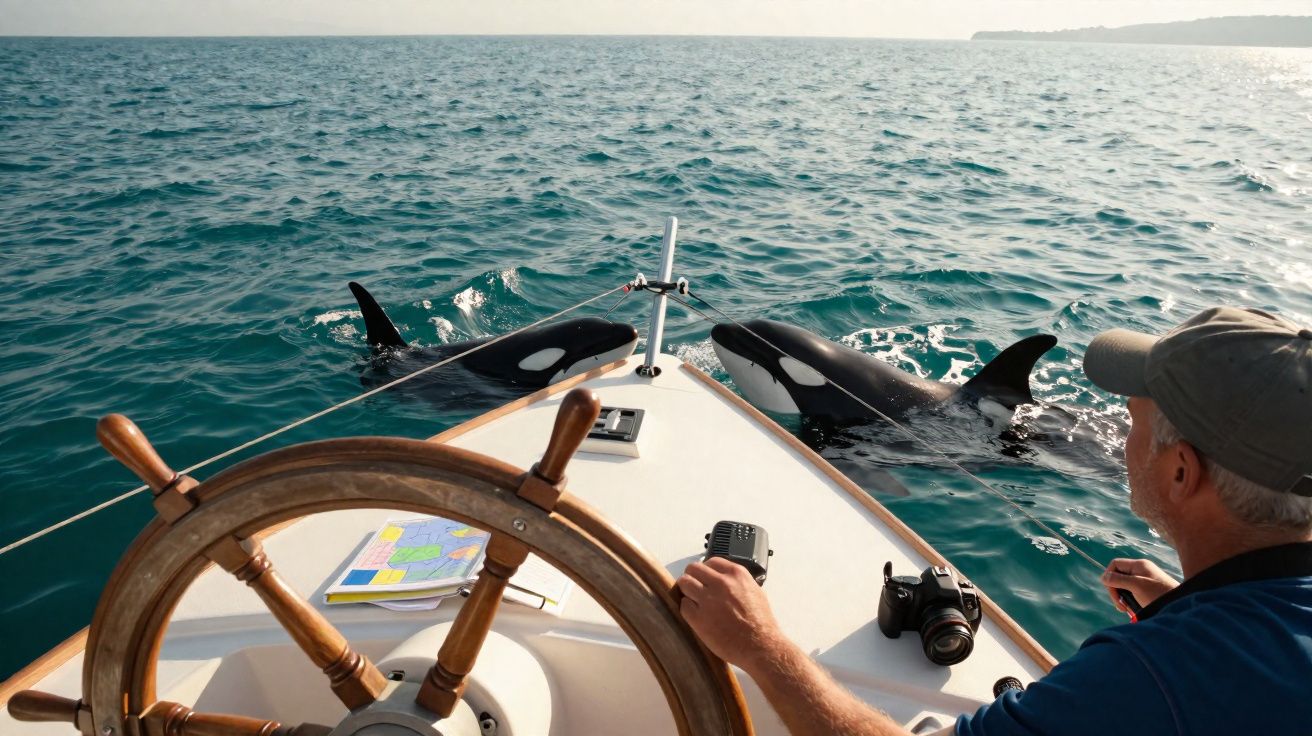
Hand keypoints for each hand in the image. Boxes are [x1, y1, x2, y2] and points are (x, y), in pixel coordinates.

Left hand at [676, 557, 785, 673]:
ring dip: (687, 592)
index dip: (706, 570)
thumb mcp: (755, 592)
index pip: (711, 561)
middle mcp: (721, 583)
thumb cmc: (761, 624)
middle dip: (692, 577)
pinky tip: (697, 616)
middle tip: (694, 588)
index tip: (705, 578)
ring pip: (684, 583)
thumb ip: (738, 583)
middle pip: (693, 569)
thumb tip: (726, 581)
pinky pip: (683, 606)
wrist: (761, 646)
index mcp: (736, 575)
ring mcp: (708, 600)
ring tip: (693, 602)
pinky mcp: (699, 618)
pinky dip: (687, 610)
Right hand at [1102, 558, 1177, 611]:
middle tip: (1121, 605)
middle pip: (1118, 576)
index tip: (1112, 591)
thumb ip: (1118, 580)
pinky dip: (1130, 601)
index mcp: (1138, 565)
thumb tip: (1103, 577)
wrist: (1180, 604)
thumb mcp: (1136, 586)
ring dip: (1122, 598)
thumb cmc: (1159, 593)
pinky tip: (1133, 609)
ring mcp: (1144, 580)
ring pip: (1124, 586)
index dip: (1109, 576)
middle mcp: (1140, 571)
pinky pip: (1132, 593)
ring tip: (1127, 609)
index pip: (1115, 565)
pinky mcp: (1147, 591)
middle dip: (1116, 591)